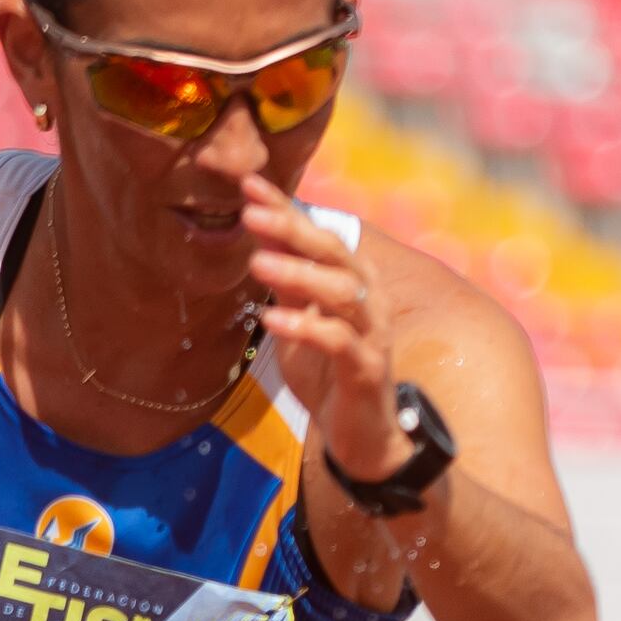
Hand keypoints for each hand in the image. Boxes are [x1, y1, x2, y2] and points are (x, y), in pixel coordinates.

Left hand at [242, 175, 394, 488]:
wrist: (361, 437)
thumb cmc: (328, 374)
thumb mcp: (298, 320)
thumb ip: (285, 280)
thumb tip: (259, 232)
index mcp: (352, 279)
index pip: (316, 233)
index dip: (285, 207)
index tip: (247, 183)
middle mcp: (369, 298)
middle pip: (333, 252)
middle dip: (291, 229)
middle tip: (249, 214)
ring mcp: (372, 332)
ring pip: (342, 291)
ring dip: (298, 275)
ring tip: (256, 265)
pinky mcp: (368, 369)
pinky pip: (339, 341)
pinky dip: (305, 327)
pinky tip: (271, 320)